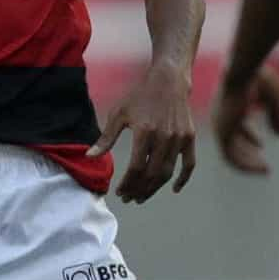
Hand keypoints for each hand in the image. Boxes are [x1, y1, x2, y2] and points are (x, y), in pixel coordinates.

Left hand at [90, 60, 196, 203]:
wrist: (168, 80)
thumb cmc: (139, 96)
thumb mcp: (119, 114)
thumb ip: (106, 138)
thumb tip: (89, 157)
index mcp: (144, 132)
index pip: (136, 168)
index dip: (127, 184)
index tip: (119, 192)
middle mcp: (163, 137)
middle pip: (151, 174)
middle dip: (138, 190)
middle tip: (129, 198)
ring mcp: (178, 138)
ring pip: (167, 172)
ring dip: (154, 188)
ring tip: (143, 196)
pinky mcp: (189, 138)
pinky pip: (189, 164)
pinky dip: (183, 179)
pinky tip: (174, 189)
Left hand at [213, 64, 278, 174]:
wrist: (242, 70)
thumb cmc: (258, 77)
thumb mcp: (273, 98)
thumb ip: (277, 116)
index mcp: (231, 106)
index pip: (237, 126)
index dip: (249, 137)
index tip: (261, 146)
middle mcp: (222, 117)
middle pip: (233, 142)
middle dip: (248, 154)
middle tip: (264, 165)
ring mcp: (220, 126)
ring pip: (231, 154)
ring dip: (249, 164)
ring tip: (265, 170)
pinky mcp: (222, 133)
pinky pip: (231, 157)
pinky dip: (246, 165)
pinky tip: (262, 167)